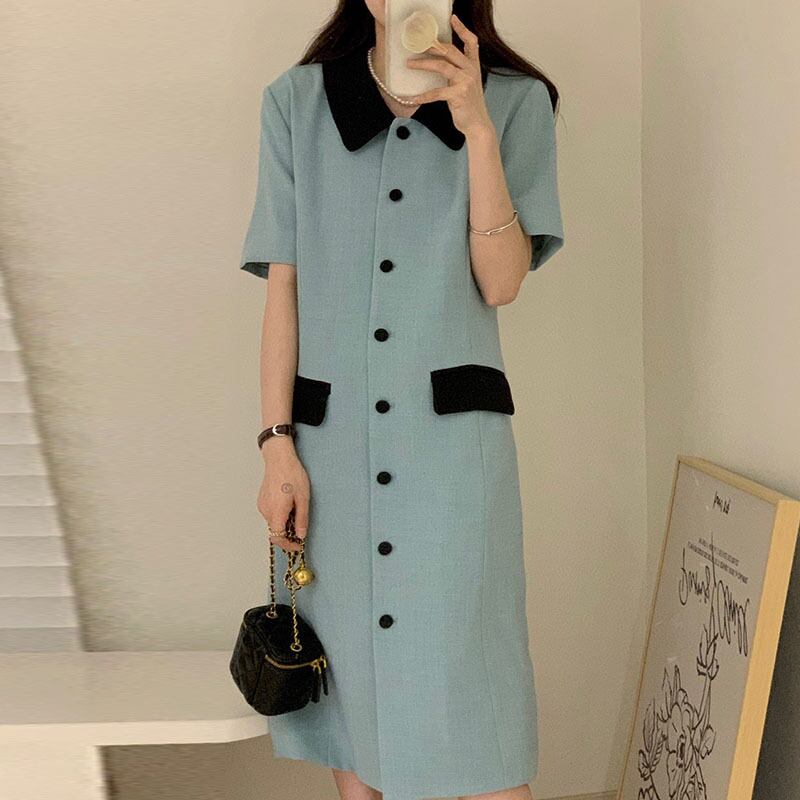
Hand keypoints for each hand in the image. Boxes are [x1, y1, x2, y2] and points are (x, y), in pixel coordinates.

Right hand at [258, 438, 309, 552]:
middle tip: (300, 526)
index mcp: (277, 512)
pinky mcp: (261, 500)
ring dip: (284, 523)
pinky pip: (270, 514)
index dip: (288, 545)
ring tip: (295, 508)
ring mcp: (262, 506)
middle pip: (275, 531)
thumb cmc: (292, 474)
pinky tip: (288, 503)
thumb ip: (301, 519)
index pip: (278, 538)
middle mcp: (266, 511)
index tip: (298, 545)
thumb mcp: (303, 498)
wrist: (279, 458)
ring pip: (273, 522)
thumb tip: (300, 535)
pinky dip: (279, 515)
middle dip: (287, 533)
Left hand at [405, 13, 492, 138]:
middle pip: (450, 50)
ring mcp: (465, 82)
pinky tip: (413, 98)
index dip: (462, 29)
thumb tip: (437, 63)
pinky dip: (423, 96)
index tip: (453, 18)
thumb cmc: (468, 105)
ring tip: (409, 64)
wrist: (478, 124)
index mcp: (473, 66)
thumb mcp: (465, 84)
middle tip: (417, 44)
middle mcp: (471, 70)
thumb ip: (456, 72)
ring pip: (441, 66)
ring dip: (423, 64)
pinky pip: (436, 93)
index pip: (471, 42)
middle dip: (431, 46)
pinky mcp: (458, 95)